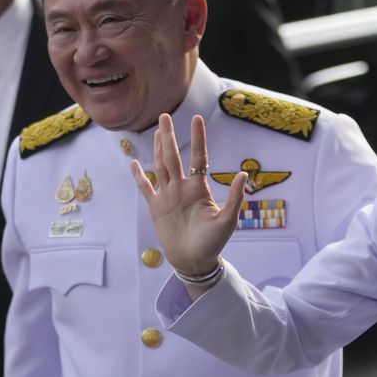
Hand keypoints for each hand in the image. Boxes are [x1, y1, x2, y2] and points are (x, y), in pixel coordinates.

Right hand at [131, 114, 246, 275]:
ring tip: (156, 131)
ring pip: (160, 167)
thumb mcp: (228, 220)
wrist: (195, 262)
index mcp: (199, 188)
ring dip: (157, 149)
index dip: (197, 138)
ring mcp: (168, 196)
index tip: (196, 118)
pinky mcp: (156, 208)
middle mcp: (182, 188)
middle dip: (168, 136)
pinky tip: (133, 162)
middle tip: (164, 115)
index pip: (198, 157)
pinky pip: (146, 188)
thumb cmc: (214, 242)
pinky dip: (139, 176)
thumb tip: (243, 173)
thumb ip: (235, 197)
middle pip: (173, 157)